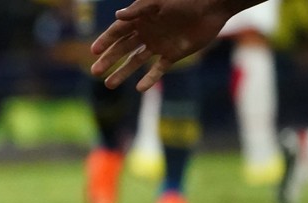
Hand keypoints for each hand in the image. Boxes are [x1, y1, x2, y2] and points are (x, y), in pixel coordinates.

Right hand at [90, 0, 239, 90]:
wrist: (213, 6)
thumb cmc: (185, 0)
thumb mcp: (160, 2)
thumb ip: (139, 10)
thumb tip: (117, 16)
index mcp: (141, 19)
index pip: (118, 32)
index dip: (105, 41)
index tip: (94, 52)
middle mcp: (147, 33)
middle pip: (122, 49)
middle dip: (108, 60)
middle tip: (95, 71)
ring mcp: (158, 45)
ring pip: (135, 62)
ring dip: (122, 72)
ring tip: (108, 84)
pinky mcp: (173, 54)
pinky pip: (157, 69)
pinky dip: (149, 79)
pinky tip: (139, 88)